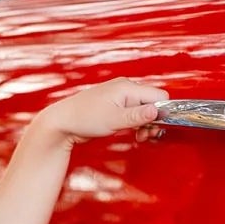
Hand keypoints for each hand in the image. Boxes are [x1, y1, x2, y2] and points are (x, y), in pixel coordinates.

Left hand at [25, 78, 168, 148]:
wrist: (62, 121)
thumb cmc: (83, 118)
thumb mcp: (114, 120)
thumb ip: (138, 116)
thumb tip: (157, 111)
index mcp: (127, 88)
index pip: (158, 96)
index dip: (162, 112)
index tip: (156, 127)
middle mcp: (125, 89)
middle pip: (153, 102)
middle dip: (153, 120)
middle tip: (146, 134)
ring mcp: (120, 98)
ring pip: (144, 109)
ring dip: (145, 123)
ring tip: (138, 135)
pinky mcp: (116, 107)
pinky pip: (134, 113)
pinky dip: (136, 123)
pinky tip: (133, 132)